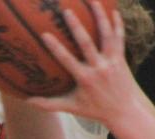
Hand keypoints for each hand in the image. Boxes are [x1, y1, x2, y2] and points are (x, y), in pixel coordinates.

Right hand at [24, 2, 136, 126]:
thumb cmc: (97, 110)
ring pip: (106, 34)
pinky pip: (120, 37)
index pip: (67, 61)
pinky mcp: (121, 58)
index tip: (44, 34)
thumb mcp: (73, 108)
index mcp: (85, 79)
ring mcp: (111, 61)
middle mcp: (99, 68)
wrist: (126, 112)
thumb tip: (28, 101)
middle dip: (76, 26)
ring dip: (100, 15)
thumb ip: (50, 104)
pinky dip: (117, 23)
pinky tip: (113, 10)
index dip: (56, 48)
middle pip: (87, 44)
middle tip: (66, 10)